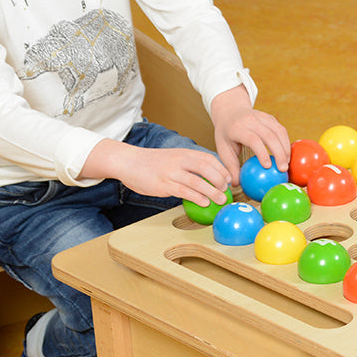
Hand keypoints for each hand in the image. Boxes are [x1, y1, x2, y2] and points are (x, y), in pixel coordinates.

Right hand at [83, 139, 232, 205]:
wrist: (128, 161)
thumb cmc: (151, 163)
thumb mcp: (173, 158)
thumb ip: (188, 164)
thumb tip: (206, 177)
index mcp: (184, 153)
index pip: (208, 158)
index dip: (221, 169)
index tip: (229, 179)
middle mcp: (179, 160)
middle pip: (207, 168)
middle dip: (220, 180)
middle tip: (226, 190)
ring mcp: (171, 172)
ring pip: (197, 181)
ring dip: (212, 192)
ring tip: (221, 200)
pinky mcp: (163, 184)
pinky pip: (184, 191)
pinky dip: (197, 197)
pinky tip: (204, 203)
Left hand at [209, 85, 290, 183]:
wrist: (230, 110)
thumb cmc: (226, 134)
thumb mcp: (223, 148)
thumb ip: (230, 166)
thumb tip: (235, 184)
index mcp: (237, 127)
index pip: (253, 139)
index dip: (262, 152)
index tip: (268, 166)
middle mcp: (251, 119)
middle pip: (270, 135)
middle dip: (279, 153)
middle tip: (283, 169)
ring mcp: (262, 116)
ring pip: (279, 131)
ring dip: (285, 148)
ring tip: (287, 163)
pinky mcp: (270, 117)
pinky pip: (281, 130)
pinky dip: (286, 142)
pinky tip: (286, 154)